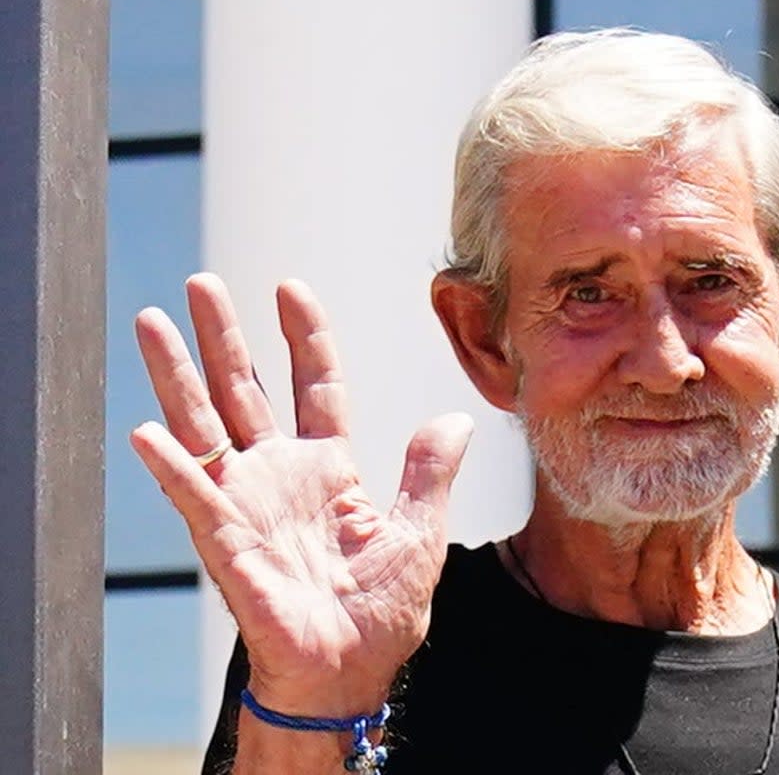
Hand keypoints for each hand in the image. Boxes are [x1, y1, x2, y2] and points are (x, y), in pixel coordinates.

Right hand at [130, 273, 471, 714]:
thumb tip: (454, 418)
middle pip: (245, 390)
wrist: (349, 672)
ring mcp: (247, 502)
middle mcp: (280, 475)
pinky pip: (193, 496)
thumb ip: (429, 472)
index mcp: (329, 467)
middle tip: (203, 282)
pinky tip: (147, 431)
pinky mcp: (225, 540)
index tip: (290, 289)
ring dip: (178, 375)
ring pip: (205, 424)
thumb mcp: (418, 530)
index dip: (303, 337)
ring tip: (153, 321)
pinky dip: (170, 466)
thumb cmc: (381, 611)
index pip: (314, 385)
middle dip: (224, 336)